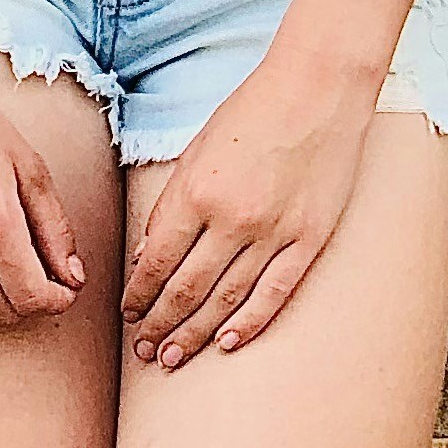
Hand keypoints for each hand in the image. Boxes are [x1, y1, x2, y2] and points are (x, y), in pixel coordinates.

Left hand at [121, 44, 378, 365]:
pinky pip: (276, 292)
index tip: (128, 315)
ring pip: (227, 299)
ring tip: (174, 357)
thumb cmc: (252, 112)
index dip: (139, 295)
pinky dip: (250, 322)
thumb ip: (171, 204)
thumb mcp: (197, 151)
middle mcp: (232, 218)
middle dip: (159, 325)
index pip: (156, 262)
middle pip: (186, 289)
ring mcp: (274, 231)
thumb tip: (147, 256)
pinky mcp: (310, 238)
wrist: (319, 89)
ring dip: (196, 333)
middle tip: (144, 351)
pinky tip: (228, 343)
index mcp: (196, 192)